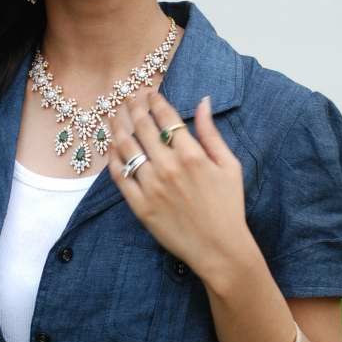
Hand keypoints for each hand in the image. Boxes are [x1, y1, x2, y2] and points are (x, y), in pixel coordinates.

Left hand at [106, 87, 247, 283]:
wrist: (219, 248)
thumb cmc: (228, 206)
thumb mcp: (229, 165)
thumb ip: (212, 133)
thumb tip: (203, 102)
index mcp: (192, 155)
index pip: (166, 117)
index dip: (155, 101)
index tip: (149, 93)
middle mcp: (168, 167)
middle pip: (142, 127)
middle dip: (133, 107)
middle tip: (129, 98)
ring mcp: (151, 187)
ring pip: (126, 148)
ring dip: (118, 126)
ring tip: (115, 115)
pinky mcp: (140, 206)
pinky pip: (120, 176)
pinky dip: (113, 158)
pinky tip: (112, 147)